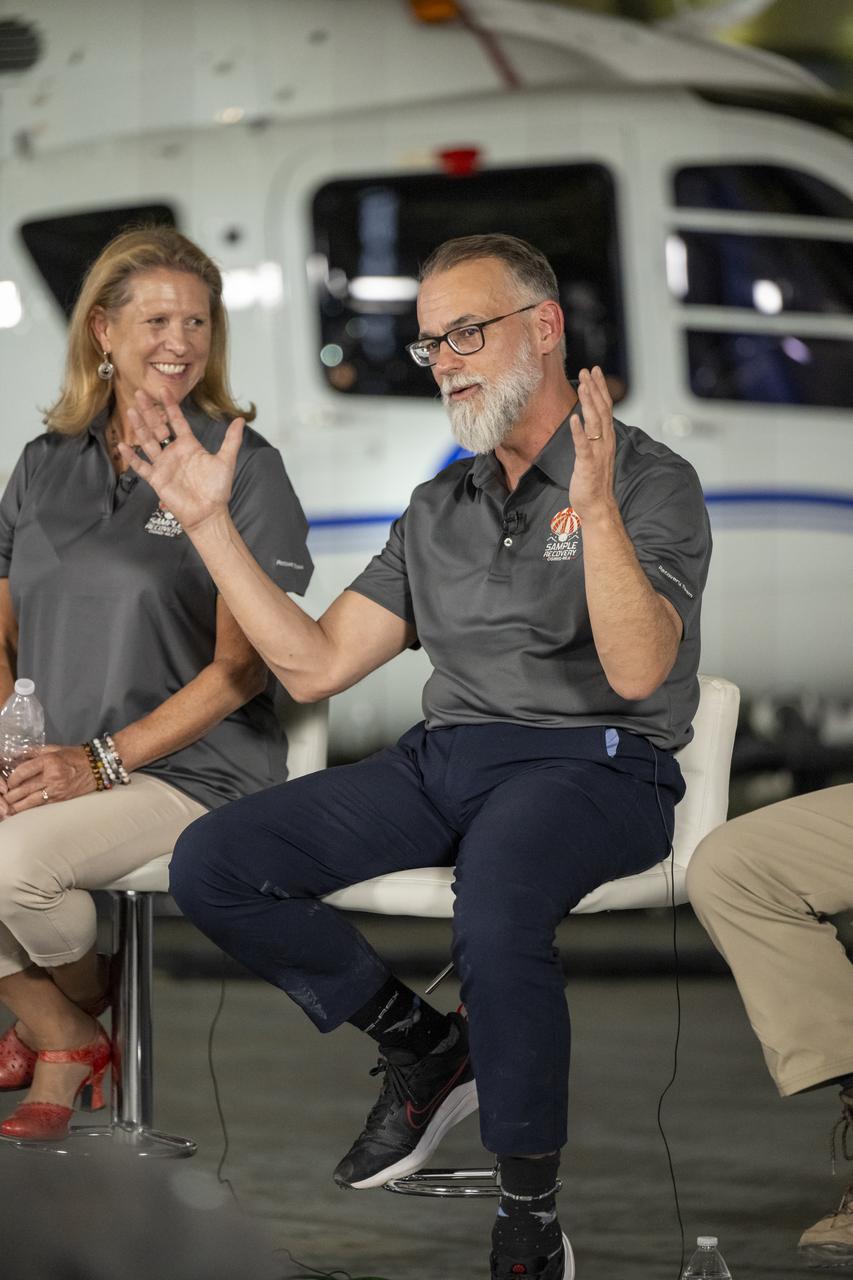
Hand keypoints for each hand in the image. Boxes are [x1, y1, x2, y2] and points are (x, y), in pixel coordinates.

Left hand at [3, 745, 96, 814]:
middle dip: (10, 795)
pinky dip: (29, 809)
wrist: (98, 766)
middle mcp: (52, 776)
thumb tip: (16, 755)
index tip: (7, 782)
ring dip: (16, 806)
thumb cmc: (76, 756)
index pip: (23, 771)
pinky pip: (42, 805)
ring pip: (31, 800)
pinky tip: (20, 812)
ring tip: (7, 809)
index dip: (12, 779)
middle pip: (24, 788)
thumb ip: (34, 752)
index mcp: (49, 761)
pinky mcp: (62, 799)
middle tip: (2, 797)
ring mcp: (57, 789)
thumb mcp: (54, 749)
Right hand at [120, 387, 244, 532]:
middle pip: (158, 427)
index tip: (164, 390)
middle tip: (140, 393)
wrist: (208, 512)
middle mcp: (174, 452)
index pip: (177, 421)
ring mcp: (164, 465)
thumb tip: (240, 420)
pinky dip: (132, 457)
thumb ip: (231, 440)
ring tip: (131, 411)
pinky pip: (141, 466)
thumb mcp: (226, 461)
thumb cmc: (217, 489)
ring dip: (139, 427)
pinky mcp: (156, 479)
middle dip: (149, 411)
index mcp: (189, 445)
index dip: (170, 406)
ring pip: (147, 441)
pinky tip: (123, 445)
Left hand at [568, 366, 616, 521]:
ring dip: (589, 402)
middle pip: (602, 410)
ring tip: (583, 385)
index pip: (605, 408)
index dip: (600, 388)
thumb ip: (592, 436)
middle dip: (595, 388)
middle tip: (588, 369)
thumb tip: (586, 421)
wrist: (597, 506)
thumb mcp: (593, 453)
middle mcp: (605, 442)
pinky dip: (579, 431)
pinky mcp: (587, 465)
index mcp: (606, 438)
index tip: (595, 371)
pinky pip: (583, 445)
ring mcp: (597, 453)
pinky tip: (574, 417)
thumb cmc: (593, 482)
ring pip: (595, 422)